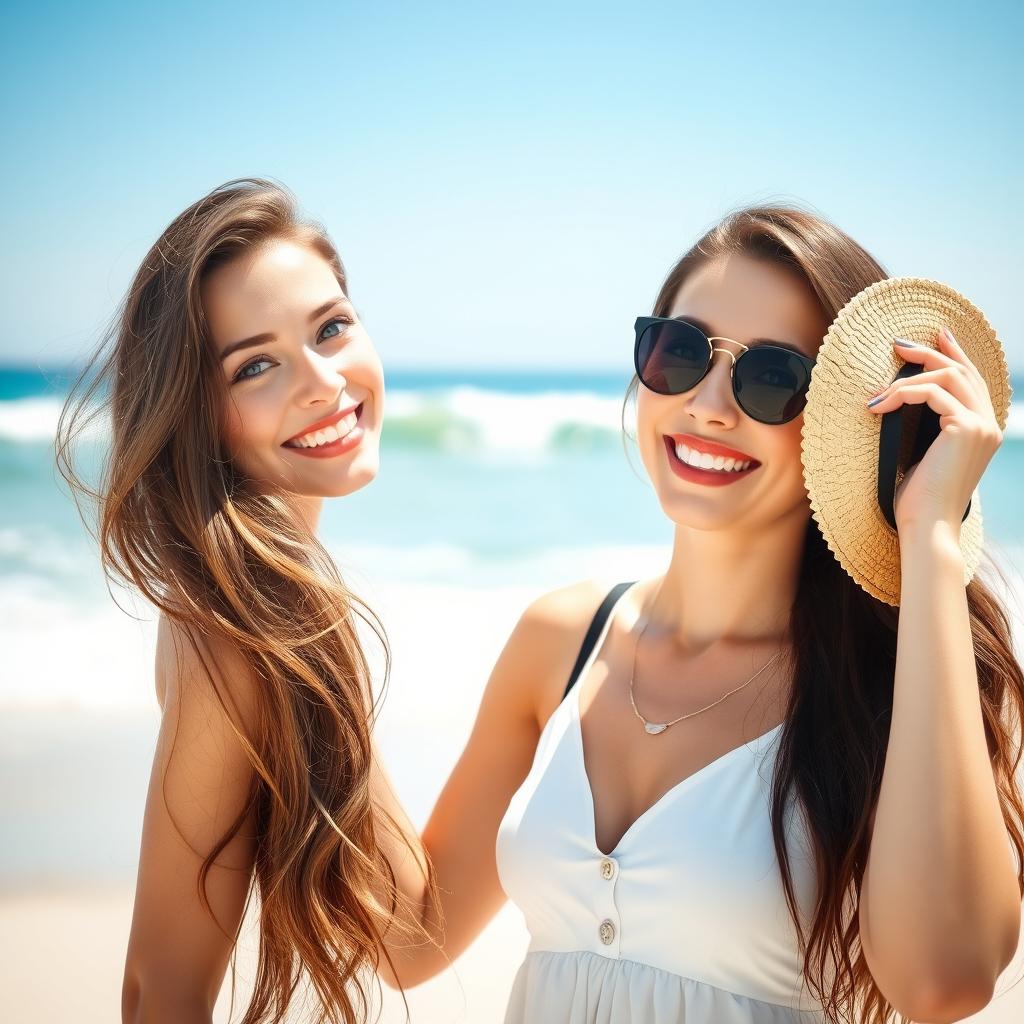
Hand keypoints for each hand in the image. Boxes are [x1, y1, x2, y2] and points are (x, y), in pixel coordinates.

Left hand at [865, 327, 1002, 534]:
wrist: (927, 524)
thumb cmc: (919, 498)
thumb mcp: (923, 455)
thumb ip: (927, 428)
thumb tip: (903, 402)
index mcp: (982, 429)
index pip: (972, 380)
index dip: (954, 353)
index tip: (935, 335)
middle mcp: (989, 423)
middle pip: (962, 371)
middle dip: (930, 353)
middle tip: (898, 345)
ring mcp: (982, 425)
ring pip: (947, 377)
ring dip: (905, 379)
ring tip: (877, 395)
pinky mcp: (966, 428)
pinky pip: (931, 393)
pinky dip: (901, 394)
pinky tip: (877, 407)